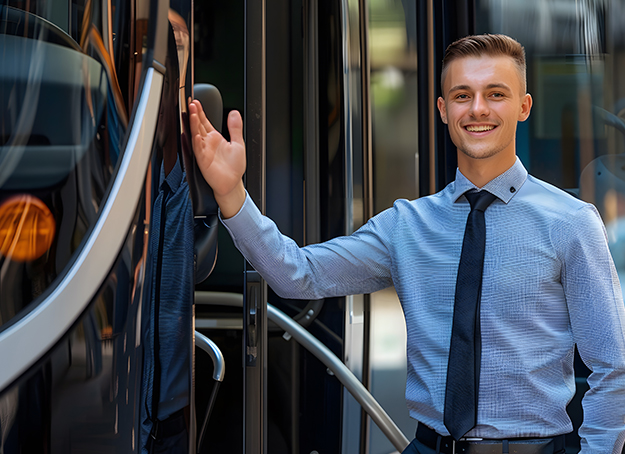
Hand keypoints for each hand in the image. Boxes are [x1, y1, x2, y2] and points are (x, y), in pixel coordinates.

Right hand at [189, 99, 246, 216]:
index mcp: (215, 138)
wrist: (232, 184)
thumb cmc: (234, 167)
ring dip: (193, 125)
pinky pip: (198, 150)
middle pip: (198, 126)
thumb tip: (234, 113)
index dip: (200, 112)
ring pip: (196, 135)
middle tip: (191, 103)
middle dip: (195, 114)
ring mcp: (204, 151)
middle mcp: (207, 143)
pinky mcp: (203, 161)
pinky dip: (197, 142)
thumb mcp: (238, 143)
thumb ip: (235, 128)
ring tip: (192, 113)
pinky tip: (196, 135)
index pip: (205, 122)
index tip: (196, 102)